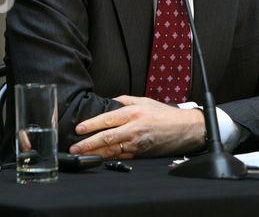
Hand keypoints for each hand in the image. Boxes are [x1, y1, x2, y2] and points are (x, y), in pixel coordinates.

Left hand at [69, 95, 205, 158]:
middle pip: (107, 138)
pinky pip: (120, 156)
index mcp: (134, 113)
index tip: (79, 128)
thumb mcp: (143, 100)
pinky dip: (108, 157)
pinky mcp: (140, 154)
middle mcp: (134, 129)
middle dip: (88, 143)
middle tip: (74, 147)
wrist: (183, 129)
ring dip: (94, 153)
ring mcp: (137, 144)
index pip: (108, 119)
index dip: (92, 125)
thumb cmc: (163, 113)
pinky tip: (98, 157)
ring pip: (111, 150)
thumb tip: (107, 103)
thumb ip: (124, 100)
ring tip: (81, 154)